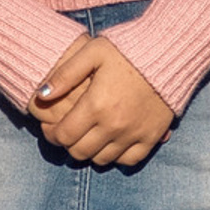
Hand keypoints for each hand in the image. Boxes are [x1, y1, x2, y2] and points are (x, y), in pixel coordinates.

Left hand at [32, 35, 174, 167]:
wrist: (169, 52)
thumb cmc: (126, 49)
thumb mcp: (91, 52)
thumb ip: (64, 75)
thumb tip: (41, 95)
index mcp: (95, 105)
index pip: (64, 136)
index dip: (52, 135)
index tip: (51, 128)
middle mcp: (113, 125)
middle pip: (80, 152)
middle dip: (69, 145)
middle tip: (68, 133)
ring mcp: (134, 134)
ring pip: (102, 159)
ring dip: (91, 152)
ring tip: (88, 137)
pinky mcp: (152, 136)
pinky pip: (129, 160)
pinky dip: (117, 157)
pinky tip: (112, 143)